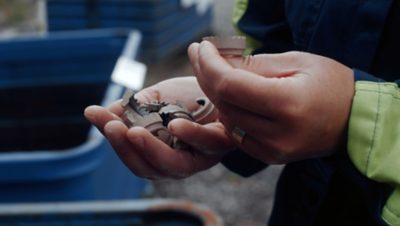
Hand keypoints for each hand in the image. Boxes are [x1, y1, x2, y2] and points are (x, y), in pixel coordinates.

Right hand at [84, 77, 234, 178]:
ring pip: (173, 166)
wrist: (224, 84)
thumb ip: (135, 107)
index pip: (130, 152)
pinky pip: (205, 144)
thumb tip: (104, 114)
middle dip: (125, 148)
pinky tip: (174, 124)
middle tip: (112, 126)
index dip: (111, 136)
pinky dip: (189, 135)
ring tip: (132, 131)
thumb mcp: (157, 97)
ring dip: (150, 150)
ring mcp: (200, 157)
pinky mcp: (221, 144)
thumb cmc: (190, 95)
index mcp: (159, 153)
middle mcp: (178, 162)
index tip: (93, 112)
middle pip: (147, 168)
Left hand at [188, 41, 354, 163]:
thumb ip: (255, 64)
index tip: (202, 47)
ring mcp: (273, 150)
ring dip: (214, 94)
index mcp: (287, 104)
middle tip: (199, 55)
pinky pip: (236, 134)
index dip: (209, 65)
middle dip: (205, 76)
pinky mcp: (270, 157)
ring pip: (226, 119)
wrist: (354, 120)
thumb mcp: (297, 62)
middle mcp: (277, 133)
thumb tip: (219, 61)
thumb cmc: (331, 84)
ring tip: (211, 71)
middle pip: (223, 103)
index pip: (230, 86)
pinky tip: (227, 96)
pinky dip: (228, 113)